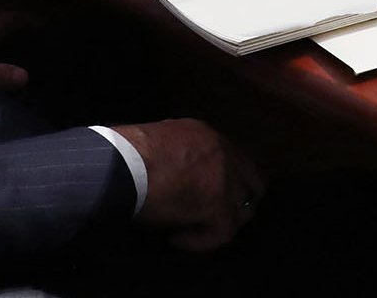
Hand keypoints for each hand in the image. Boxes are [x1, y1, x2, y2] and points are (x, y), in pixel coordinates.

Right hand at [108, 119, 262, 252]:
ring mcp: (225, 179)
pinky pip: (222, 232)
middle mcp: (223, 153)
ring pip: (242, 210)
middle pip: (252, 181)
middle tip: (217, 218)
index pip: (235, 158)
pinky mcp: (217, 205)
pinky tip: (177, 240)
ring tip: (196, 232)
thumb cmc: (129, 151)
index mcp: (207, 135)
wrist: (123, 163)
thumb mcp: (161, 141)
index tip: (215, 195)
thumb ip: (178, 153)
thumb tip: (175, 174)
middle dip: (238, 201)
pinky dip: (201, 241)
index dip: (230, 180)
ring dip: (220, 223)